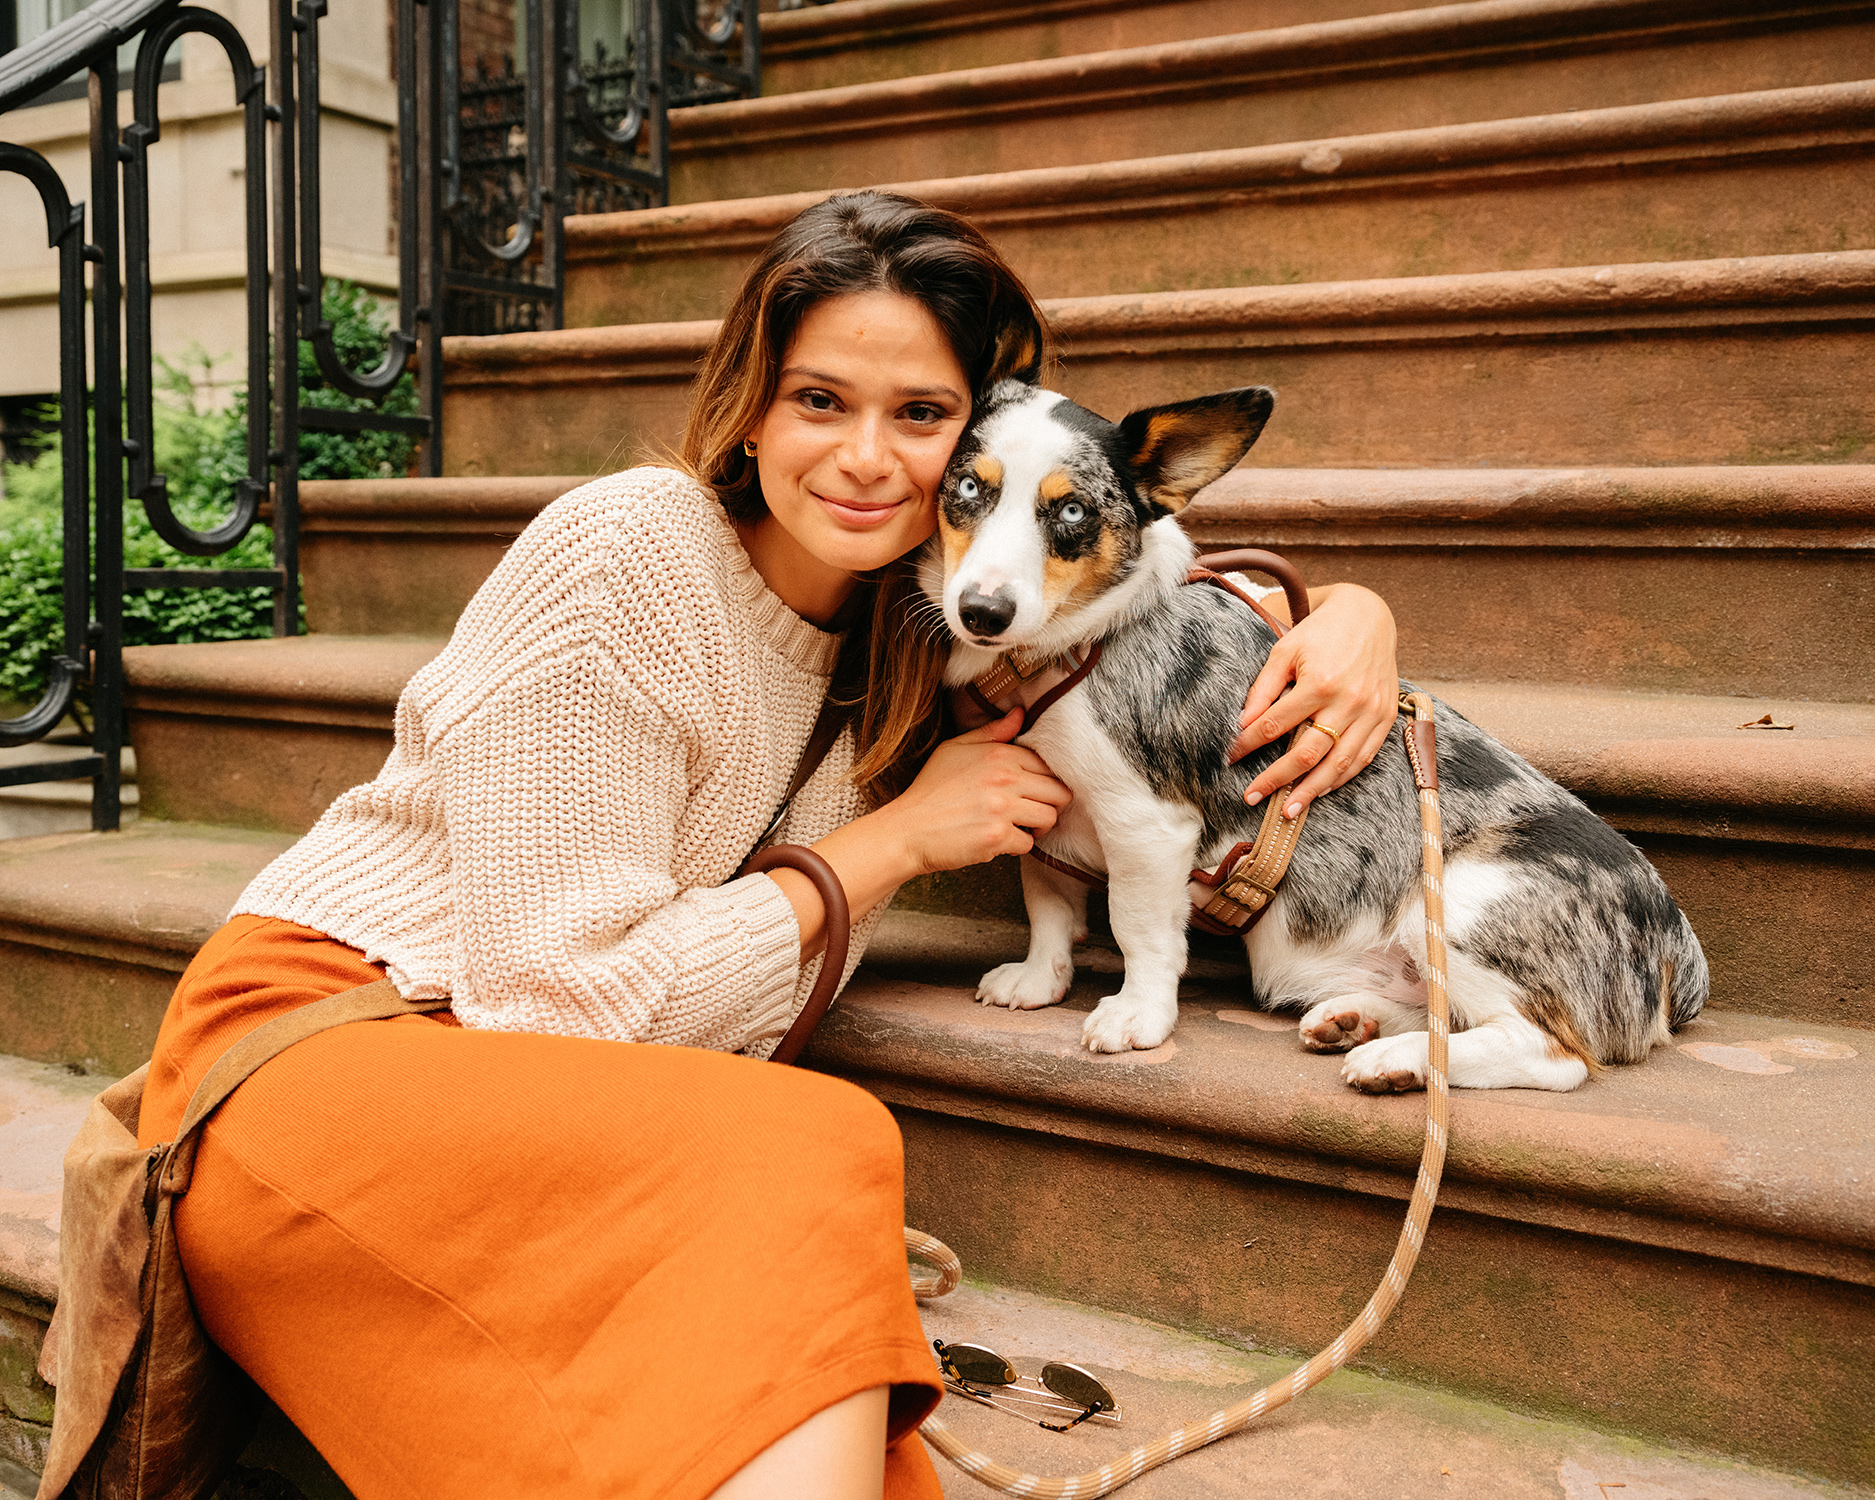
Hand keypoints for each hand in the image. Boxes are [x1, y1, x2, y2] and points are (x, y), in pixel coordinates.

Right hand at [776, 709, 1074, 954]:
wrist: (907, 829)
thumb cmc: (929, 790)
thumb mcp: (955, 749)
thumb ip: (992, 733)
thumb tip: (1019, 715)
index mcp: (999, 754)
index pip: (1047, 765)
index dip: (1045, 780)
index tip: (1033, 790)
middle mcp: (1005, 779)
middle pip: (1058, 792)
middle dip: (1049, 804)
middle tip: (1032, 811)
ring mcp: (1003, 809)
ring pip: (1050, 818)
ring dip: (1038, 826)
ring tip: (1020, 826)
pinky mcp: (997, 838)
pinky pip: (1028, 843)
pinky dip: (1017, 846)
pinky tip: (1000, 840)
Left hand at [1228, 583, 1398, 817]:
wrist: (1369, 617)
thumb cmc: (1321, 632)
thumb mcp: (1285, 651)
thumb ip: (1264, 689)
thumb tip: (1243, 725)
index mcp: (1321, 682)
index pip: (1275, 724)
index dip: (1249, 744)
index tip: (1231, 758)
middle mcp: (1349, 702)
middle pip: (1307, 753)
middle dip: (1277, 779)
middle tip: (1251, 796)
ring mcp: (1371, 713)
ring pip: (1338, 764)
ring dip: (1310, 791)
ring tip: (1287, 810)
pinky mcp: (1385, 718)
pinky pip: (1363, 757)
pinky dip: (1341, 778)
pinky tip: (1320, 790)